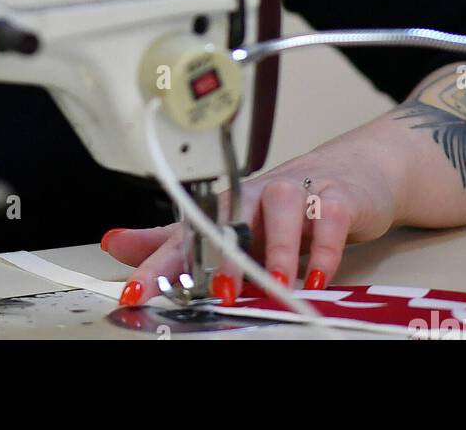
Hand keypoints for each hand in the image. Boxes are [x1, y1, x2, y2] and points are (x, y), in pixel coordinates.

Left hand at [102, 129, 406, 305]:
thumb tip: (115, 243)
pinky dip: (324, 249)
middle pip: (231, 216)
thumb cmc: (284, 205)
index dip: (158, 262)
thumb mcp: (229, 225)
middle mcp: (256, 195)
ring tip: (275, 285)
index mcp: (226, 206)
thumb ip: (173, 241)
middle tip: (216, 290)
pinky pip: (329, 218)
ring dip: (278, 247)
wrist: (350, 174)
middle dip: (221, 252)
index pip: (184, 232)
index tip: (136, 290)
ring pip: (282, 208)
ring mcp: (298, 193)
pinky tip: (318, 278)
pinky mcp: (337, 199)